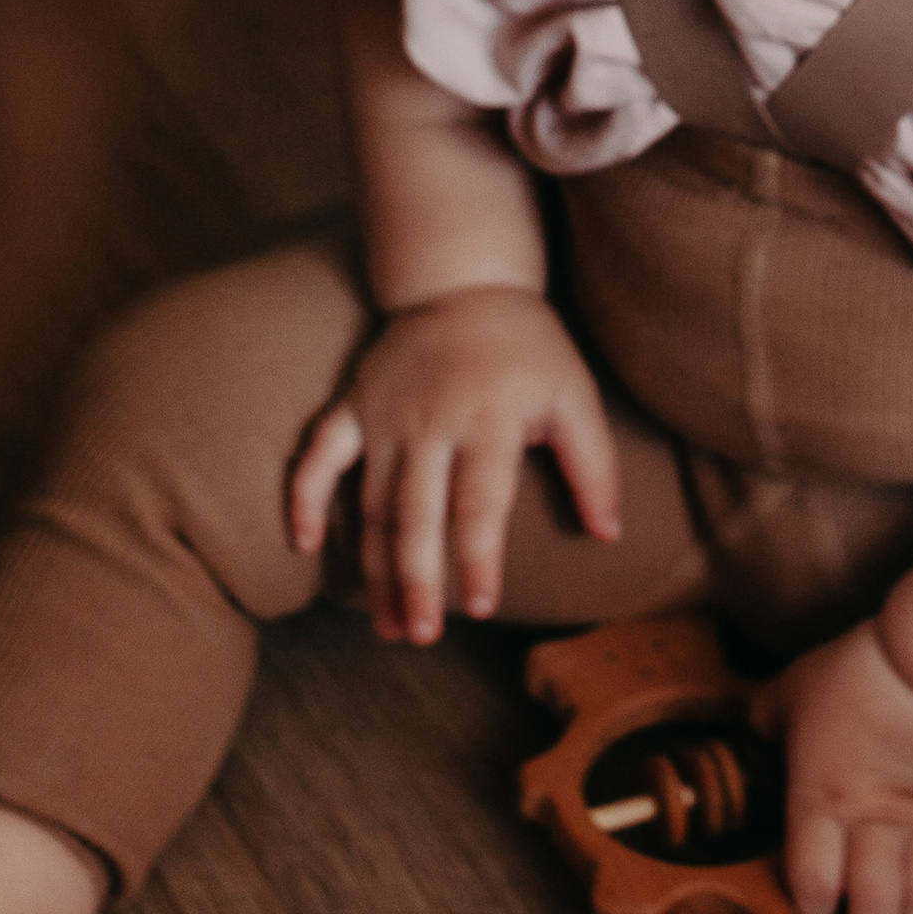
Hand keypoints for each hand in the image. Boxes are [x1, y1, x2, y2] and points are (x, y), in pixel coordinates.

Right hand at [285, 286, 620, 644]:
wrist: (464, 278)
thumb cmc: (528, 347)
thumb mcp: (575, 395)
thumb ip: (593, 465)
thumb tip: (608, 535)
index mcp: (489, 422)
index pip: (479, 505)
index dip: (477, 560)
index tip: (479, 609)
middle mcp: (430, 423)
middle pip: (417, 516)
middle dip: (416, 581)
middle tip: (420, 635)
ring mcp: (384, 415)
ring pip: (371, 504)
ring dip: (372, 567)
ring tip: (386, 624)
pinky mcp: (353, 404)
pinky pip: (317, 455)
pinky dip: (304, 497)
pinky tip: (304, 546)